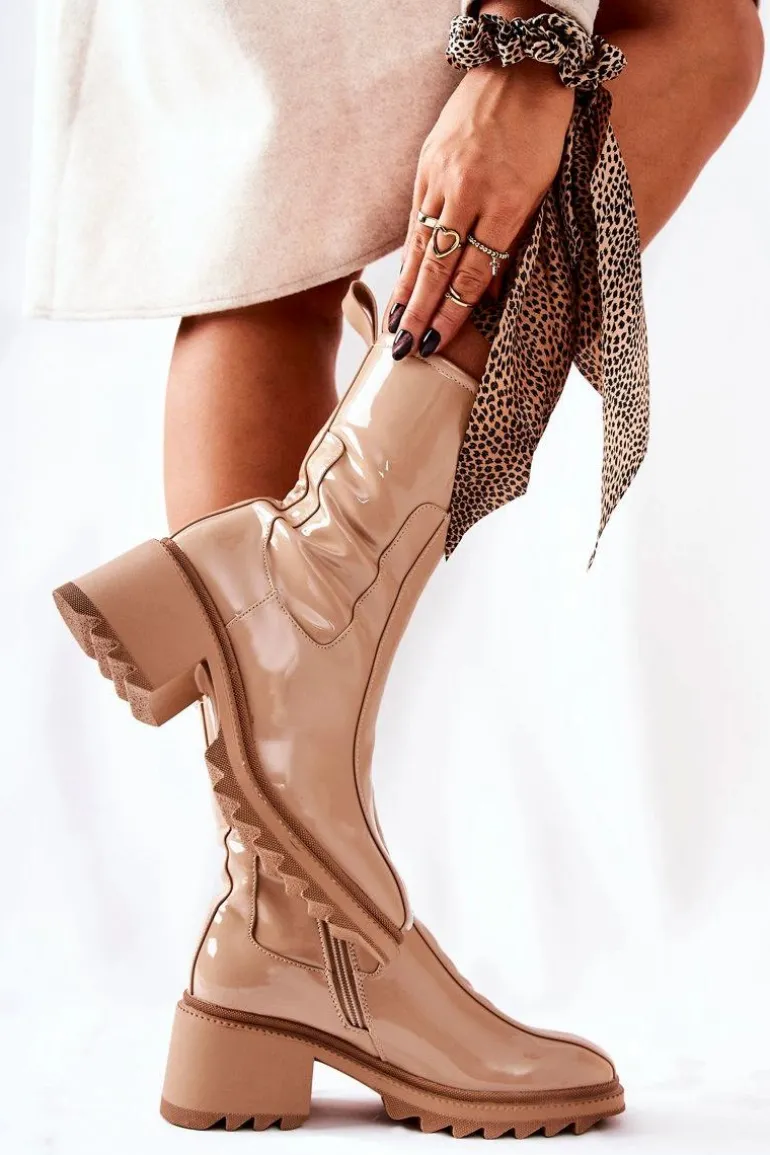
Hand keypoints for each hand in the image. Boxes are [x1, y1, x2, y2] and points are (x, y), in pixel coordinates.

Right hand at [386, 43, 573, 359]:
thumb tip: (493, 290)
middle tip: (404, 348)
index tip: (437, 342)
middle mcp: (469, 192)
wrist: (521, 67)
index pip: (473, 272)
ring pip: (420, 245)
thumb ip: (516, 241)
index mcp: (506, 202)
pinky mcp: (427, 162)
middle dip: (420, 312)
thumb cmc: (542, 131)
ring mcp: (443, 176)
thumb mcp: (542, 189)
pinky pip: (415, 217)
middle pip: (439, 266)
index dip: (453, 312)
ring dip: (406, 290)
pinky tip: (402, 280)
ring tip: (395, 325)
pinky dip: (408, 253)